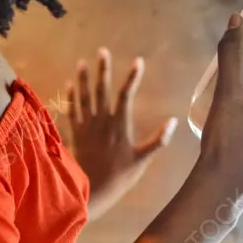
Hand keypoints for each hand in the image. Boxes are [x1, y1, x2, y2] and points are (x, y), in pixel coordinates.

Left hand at [65, 47, 177, 217]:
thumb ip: (158, 141)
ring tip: (82, 62)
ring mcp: (86, 126)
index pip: (126, 95)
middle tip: (103, 51)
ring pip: (84, 97)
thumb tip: (173, 122)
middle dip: (104, 70)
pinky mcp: (75, 133)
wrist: (92, 191)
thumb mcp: (142, 160)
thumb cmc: (120, 177)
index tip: (138, 61)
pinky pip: (71, 111)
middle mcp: (102, 122)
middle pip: (102, 90)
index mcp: (120, 126)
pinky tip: (70, 84)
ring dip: (83, 79)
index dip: (133, 77)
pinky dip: (70, 97)